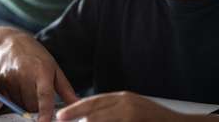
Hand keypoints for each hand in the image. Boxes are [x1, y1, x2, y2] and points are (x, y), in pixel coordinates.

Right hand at [0, 31, 78, 121]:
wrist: (8, 41)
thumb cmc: (35, 55)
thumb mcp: (53, 68)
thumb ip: (66, 89)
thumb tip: (78, 104)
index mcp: (41, 71)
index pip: (44, 96)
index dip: (44, 112)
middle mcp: (24, 74)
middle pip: (30, 105)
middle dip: (36, 107)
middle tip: (37, 94)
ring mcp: (9, 78)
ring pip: (19, 104)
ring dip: (24, 103)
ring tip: (26, 86)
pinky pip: (7, 100)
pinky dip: (13, 99)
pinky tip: (16, 86)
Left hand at [56, 91, 184, 121]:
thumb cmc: (156, 121)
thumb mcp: (134, 110)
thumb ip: (115, 112)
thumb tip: (91, 118)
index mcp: (124, 98)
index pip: (94, 101)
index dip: (76, 108)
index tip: (62, 115)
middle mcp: (126, 103)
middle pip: (94, 110)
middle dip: (77, 116)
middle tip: (62, 119)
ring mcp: (131, 113)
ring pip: (100, 119)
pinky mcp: (135, 120)